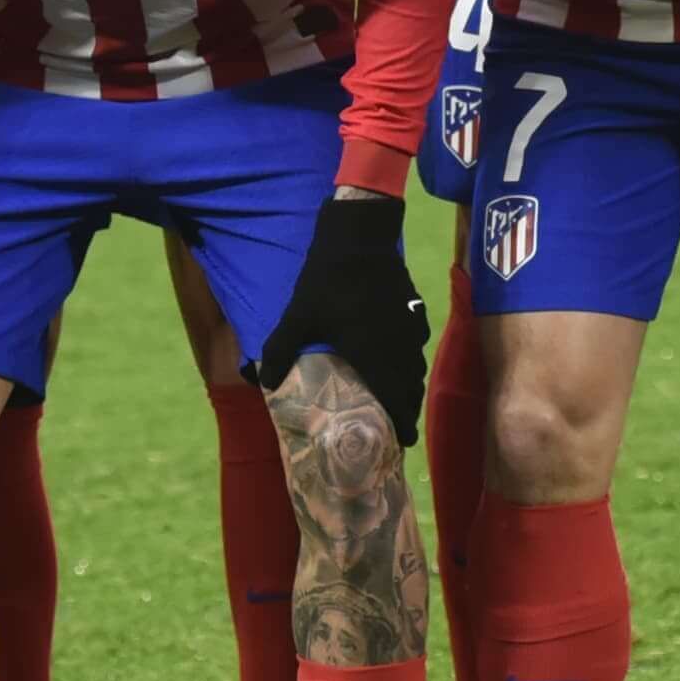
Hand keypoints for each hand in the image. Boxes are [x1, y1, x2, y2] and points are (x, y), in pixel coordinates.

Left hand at [257, 191, 431, 446]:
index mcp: (375, 358)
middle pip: (411, 389)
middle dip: (405, 409)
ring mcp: (412, 328)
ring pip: (416, 367)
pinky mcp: (416, 309)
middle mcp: (401, 349)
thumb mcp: (298, 318)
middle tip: (396, 424)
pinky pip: (417, 345)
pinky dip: (410, 358)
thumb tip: (262, 383)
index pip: (396, 403)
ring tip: (396, 394)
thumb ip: (279, 352)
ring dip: (408, 384)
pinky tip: (397, 353)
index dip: (402, 425)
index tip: (402, 442)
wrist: (360, 238)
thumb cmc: (329, 282)